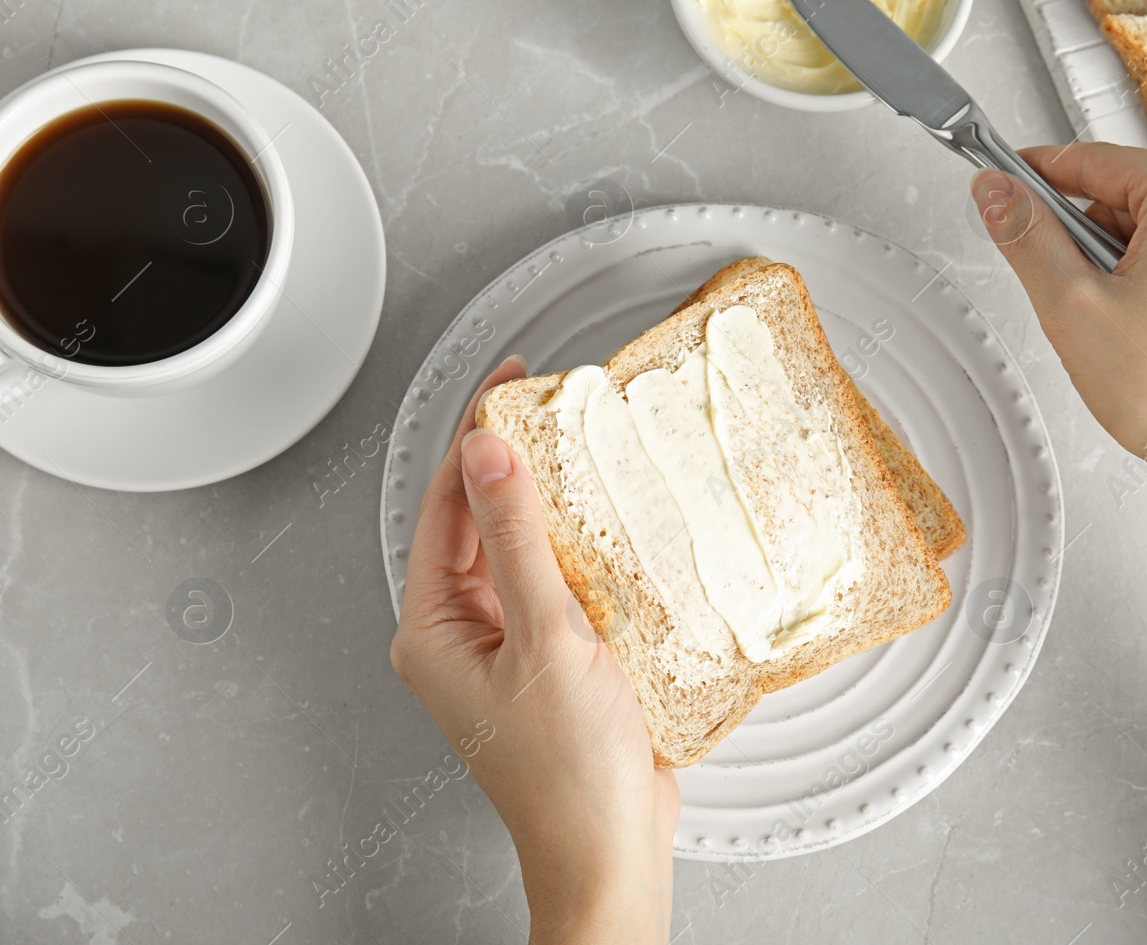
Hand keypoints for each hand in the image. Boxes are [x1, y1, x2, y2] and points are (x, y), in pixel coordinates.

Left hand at [390, 356, 675, 944]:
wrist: (612, 851)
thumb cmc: (568, 773)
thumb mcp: (545, 637)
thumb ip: (515, 539)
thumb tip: (488, 453)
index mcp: (433, 629)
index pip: (446, 506)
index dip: (477, 439)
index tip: (510, 385)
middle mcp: (464, 635)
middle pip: (484, 525)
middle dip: (521, 468)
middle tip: (561, 411)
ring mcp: (510, 649)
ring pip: (527, 554)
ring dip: (560, 511)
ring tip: (597, 460)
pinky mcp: (556, 662)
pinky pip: (563, 588)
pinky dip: (590, 556)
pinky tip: (622, 533)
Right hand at [970, 145, 1146, 503]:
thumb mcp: (1071, 307)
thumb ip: (1025, 235)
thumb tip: (997, 192)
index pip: (1096, 161)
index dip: (1039, 174)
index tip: (1006, 182)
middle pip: (1133, 196)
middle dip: (1092, 238)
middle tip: (1076, 297)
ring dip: (1130, 264)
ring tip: (1124, 329)